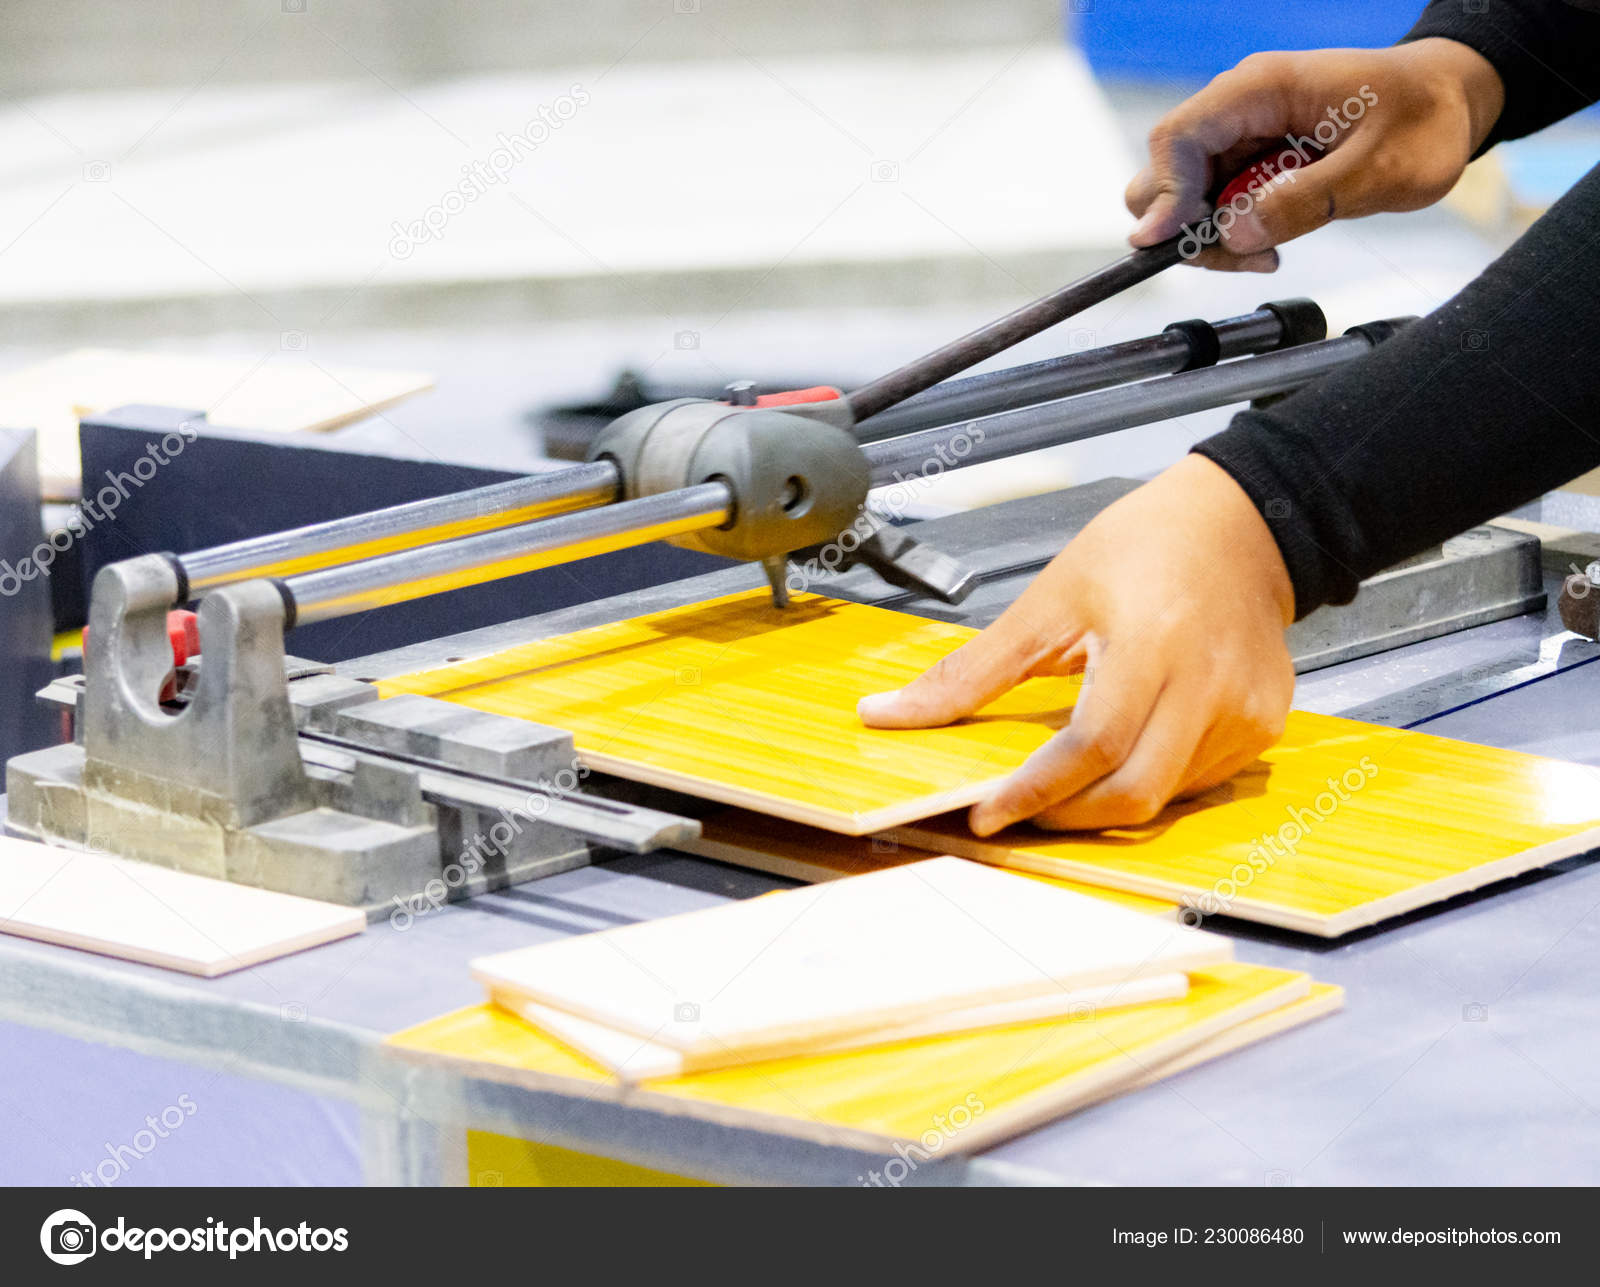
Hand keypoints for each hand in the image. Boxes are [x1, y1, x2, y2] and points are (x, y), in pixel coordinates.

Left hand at [857, 455, 1295, 832]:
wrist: (1237, 526)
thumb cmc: (1144, 547)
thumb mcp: (1047, 599)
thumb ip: (971, 670)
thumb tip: (890, 713)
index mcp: (1153, 643)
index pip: (1090, 747)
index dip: (1034, 792)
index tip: (986, 813)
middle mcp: (1208, 684)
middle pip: (1133, 793)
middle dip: (1066, 816)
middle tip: (1019, 808)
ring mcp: (1245, 711)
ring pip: (1164, 798)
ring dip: (1103, 803)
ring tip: (1065, 776)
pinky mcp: (1262, 726)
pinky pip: (1195, 783)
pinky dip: (1147, 782)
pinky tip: (1122, 752)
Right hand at [1125, 38, 1504, 270]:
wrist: (1448, 102)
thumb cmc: (1425, 120)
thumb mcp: (1380, 171)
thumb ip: (1304, 201)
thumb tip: (1233, 232)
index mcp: (1263, 87)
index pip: (1177, 137)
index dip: (1169, 195)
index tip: (1185, 243)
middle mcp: (1238, 106)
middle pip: (1164, 172)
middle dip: (1187, 226)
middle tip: (1245, 254)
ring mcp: (1239, 133)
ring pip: (1181, 197)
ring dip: (1211, 237)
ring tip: (1266, 252)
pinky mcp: (1247, 160)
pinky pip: (1211, 204)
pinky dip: (1229, 234)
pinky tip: (1268, 243)